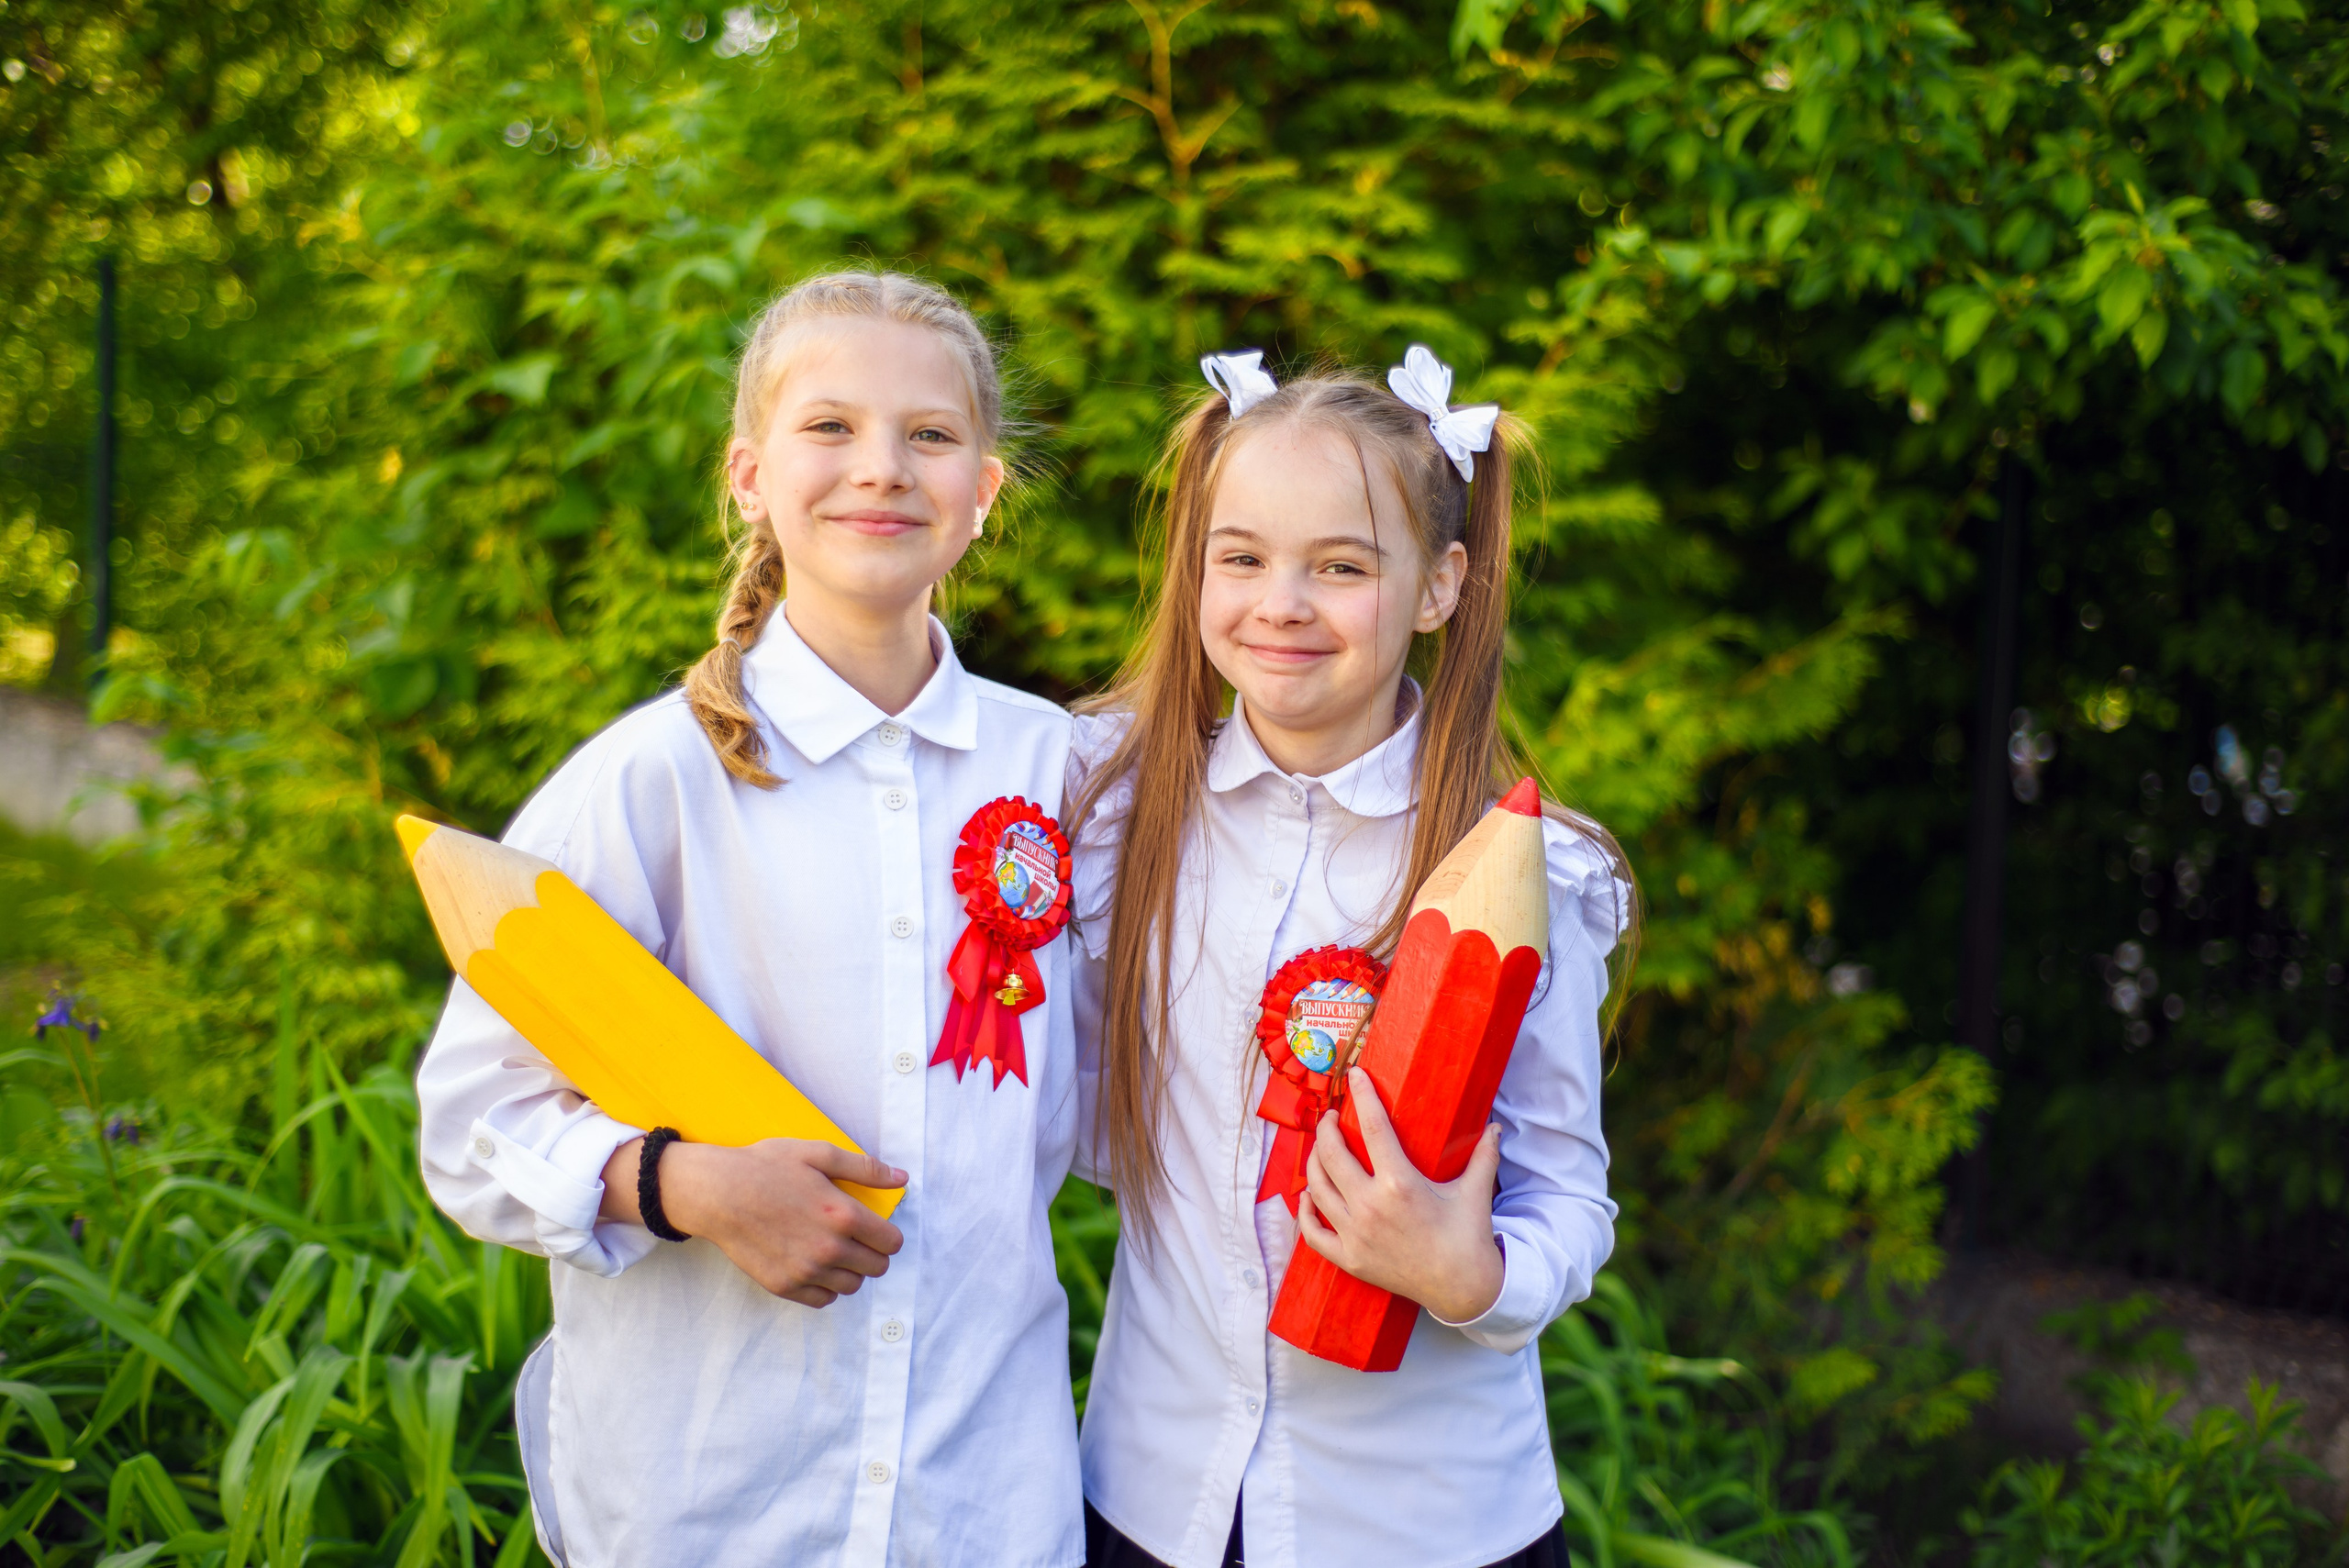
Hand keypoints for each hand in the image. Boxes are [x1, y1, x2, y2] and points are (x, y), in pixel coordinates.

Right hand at [601, 1137, 906, 1308]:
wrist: (717, 1193)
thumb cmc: (766, 1167)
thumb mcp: (817, 1154)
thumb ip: (864, 1168)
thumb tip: (901, 1178)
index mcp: (842, 1215)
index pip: (891, 1242)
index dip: (889, 1233)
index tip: (876, 1227)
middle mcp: (828, 1249)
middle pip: (877, 1267)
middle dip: (873, 1252)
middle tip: (856, 1237)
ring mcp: (805, 1271)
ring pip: (852, 1286)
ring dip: (850, 1270)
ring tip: (834, 1249)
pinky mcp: (784, 1286)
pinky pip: (823, 1299)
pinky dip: (826, 1286)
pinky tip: (816, 1265)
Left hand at [1296, 1068, 1504, 1324]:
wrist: (1463, 1289)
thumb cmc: (1468, 1237)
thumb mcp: (1475, 1191)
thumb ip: (1483, 1154)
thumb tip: (1495, 1126)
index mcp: (1400, 1184)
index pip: (1372, 1128)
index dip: (1362, 1095)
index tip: (1354, 1075)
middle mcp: (1371, 1207)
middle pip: (1331, 1154)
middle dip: (1327, 1128)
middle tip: (1332, 1118)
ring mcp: (1355, 1235)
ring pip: (1317, 1187)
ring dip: (1314, 1161)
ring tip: (1322, 1149)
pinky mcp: (1349, 1259)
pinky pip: (1313, 1231)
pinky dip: (1306, 1210)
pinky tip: (1311, 1195)